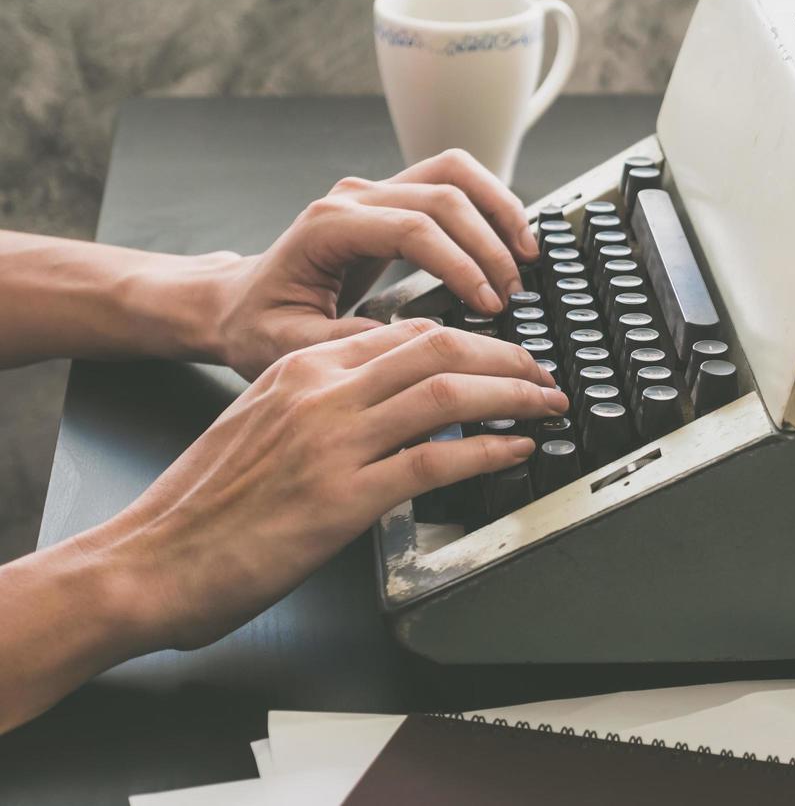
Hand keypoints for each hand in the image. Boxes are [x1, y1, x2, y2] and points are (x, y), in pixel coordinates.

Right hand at [78, 319, 567, 651]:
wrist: (147, 561)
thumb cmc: (200, 504)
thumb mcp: (259, 421)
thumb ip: (322, 400)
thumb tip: (386, 399)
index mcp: (300, 367)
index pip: (405, 332)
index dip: (469, 338)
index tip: (502, 353)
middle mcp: (320, 392)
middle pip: (439, 348)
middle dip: (506, 355)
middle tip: (543, 372)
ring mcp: (333, 443)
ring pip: (447, 392)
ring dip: (513, 394)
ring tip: (547, 403)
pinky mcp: (343, 499)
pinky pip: (435, 459)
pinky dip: (488, 449)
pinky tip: (516, 449)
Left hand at [212, 149, 538, 378]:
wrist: (238, 302)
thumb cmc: (258, 323)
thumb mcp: (286, 345)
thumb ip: (343, 341)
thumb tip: (409, 341)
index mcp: (327, 226)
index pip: (412, 227)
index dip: (459, 263)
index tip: (487, 303)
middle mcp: (354, 197)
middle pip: (443, 196)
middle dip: (488, 245)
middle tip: (511, 294)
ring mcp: (376, 192)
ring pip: (456, 173)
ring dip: (500, 211)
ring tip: (528, 257)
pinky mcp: (396, 200)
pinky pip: (455, 183)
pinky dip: (492, 205)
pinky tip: (512, 240)